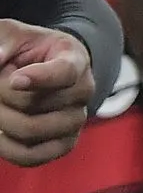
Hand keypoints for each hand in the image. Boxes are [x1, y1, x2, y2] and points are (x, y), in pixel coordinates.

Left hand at [0, 19, 92, 165]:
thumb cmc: (29, 51)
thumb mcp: (17, 36)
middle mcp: (83, 91)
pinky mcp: (64, 144)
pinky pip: (32, 156)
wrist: (49, 73)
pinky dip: (7, 149)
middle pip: (33, 104)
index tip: (14, 79)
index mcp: (75, 60)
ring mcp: (76, 120)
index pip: (64, 72)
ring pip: (30, 130)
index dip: (39, 78)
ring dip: (1, 120)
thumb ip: (5, 41)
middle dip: (1, 96)